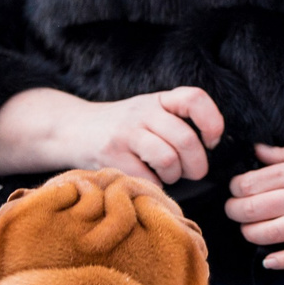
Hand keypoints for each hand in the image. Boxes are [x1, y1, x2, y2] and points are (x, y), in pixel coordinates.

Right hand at [0, 86, 224, 184]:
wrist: (71, 129)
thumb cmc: (120, 128)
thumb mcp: (147, 112)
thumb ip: (175, 121)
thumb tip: (208, 152)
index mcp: (158, 100)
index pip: (194, 99)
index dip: (212, 121)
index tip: (211, 140)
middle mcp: (143, 112)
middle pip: (186, 139)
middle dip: (197, 164)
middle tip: (192, 172)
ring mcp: (126, 133)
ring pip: (168, 158)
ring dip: (174, 176)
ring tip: (167, 176)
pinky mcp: (111, 154)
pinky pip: (146, 177)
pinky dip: (152, 186)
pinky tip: (146, 180)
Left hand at [225, 111, 283, 269]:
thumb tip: (260, 152)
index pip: (253, 182)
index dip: (236, 187)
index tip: (234, 187)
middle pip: (256, 209)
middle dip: (236, 211)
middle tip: (233, 209)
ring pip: (275, 232)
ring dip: (252, 233)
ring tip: (247, 229)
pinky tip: (269, 261)